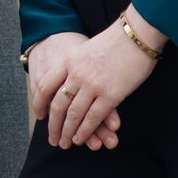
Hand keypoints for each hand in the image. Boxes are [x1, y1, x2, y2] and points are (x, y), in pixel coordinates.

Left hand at [36, 11, 163, 151]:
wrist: (137, 33)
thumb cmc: (116, 40)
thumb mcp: (87, 49)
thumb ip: (77, 64)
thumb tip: (71, 80)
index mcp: (69, 60)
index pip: (45, 86)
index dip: (40, 103)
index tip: (40, 115)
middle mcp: (76, 74)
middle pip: (57, 105)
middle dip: (53, 125)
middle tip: (52, 138)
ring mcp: (92, 85)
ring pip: (73, 115)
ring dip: (67, 132)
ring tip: (65, 143)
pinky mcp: (110, 95)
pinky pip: (92, 118)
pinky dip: (84, 131)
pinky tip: (81, 139)